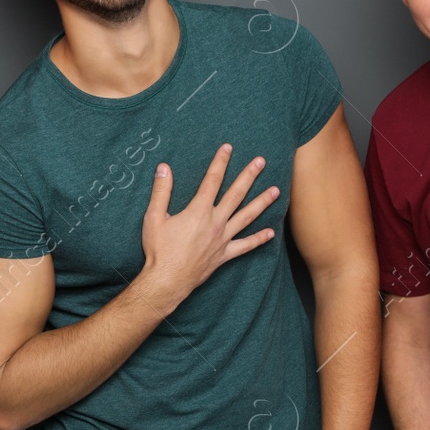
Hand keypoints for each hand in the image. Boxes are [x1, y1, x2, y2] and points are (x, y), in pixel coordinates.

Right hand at [139, 144, 278, 305]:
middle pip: (236, 195)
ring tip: (276, 190)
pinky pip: (245, 246)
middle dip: (249, 176)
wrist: (167, 281)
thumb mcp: (154, 218)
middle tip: (261, 162)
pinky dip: (259, 239)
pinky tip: (271, 233)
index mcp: (198, 211)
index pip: (212, 180)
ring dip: (262, 203)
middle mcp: (215, 223)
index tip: (228, 148)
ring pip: (247, 217)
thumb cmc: (158, 250)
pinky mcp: (224, 255)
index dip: (220, 162)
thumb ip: (161, 191)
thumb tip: (164, 168)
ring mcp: (222, 239)